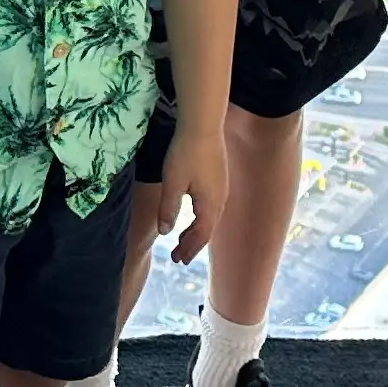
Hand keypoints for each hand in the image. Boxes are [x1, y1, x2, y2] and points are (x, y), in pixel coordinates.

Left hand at [153, 120, 227, 262]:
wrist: (203, 125)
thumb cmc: (186, 154)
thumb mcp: (172, 184)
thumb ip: (168, 209)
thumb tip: (165, 232)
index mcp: (210, 205)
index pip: (200, 236)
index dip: (189, 250)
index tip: (177, 260)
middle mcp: (220, 200)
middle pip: (207, 230)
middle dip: (192, 244)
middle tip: (178, 257)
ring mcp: (222, 189)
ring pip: (210, 218)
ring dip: (197, 231)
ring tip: (183, 239)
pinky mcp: (219, 178)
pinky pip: (212, 207)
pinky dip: (201, 218)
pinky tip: (193, 214)